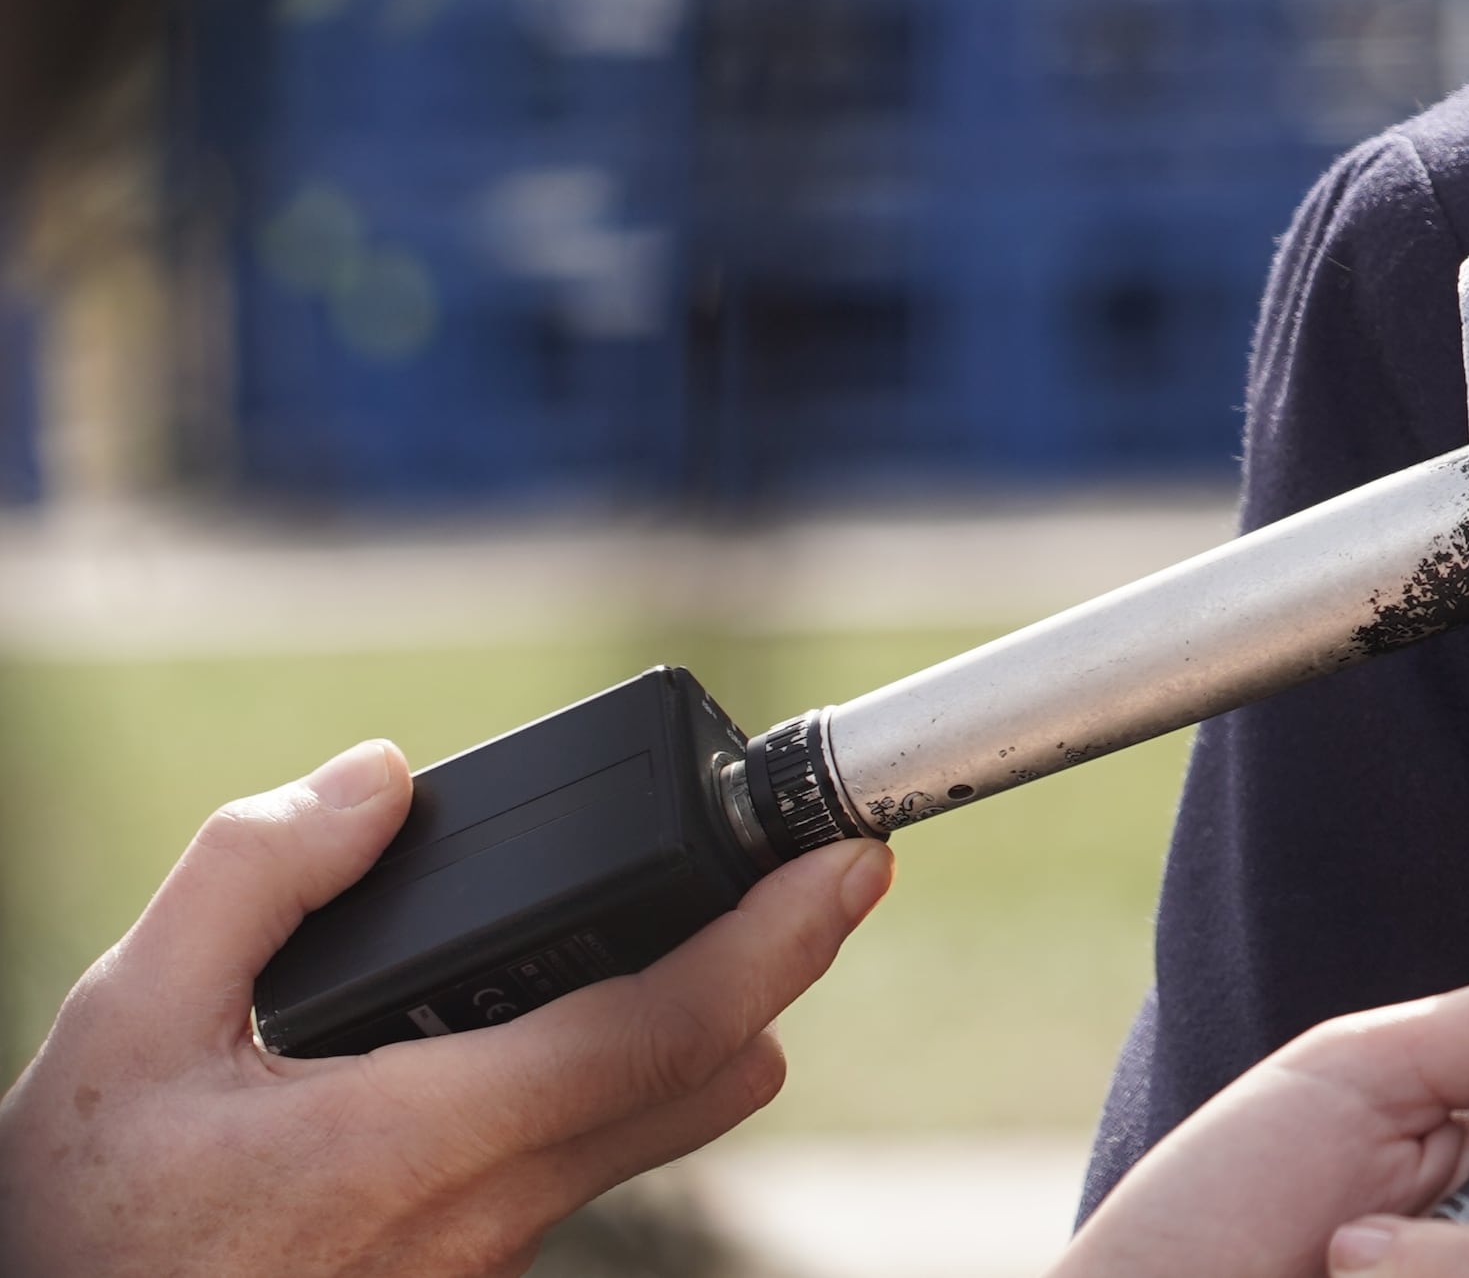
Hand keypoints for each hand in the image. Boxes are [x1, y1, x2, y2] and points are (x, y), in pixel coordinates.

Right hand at [0, 739, 887, 1277]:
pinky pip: (573, 1177)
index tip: (852, 861)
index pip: (658, 1031)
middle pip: (699, 1081)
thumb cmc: (76, 1221)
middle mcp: (482, 1219)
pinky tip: (544, 1032)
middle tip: (803, 878)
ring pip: (642, 1131)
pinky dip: (592, 1094)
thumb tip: (380, 778)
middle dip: (764, 973)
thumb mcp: (124, 1028)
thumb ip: (253, 881)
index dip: (776, 941)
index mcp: (415, 1143)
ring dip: (676, 1035)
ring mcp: (481, 1267)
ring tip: (684, 934)